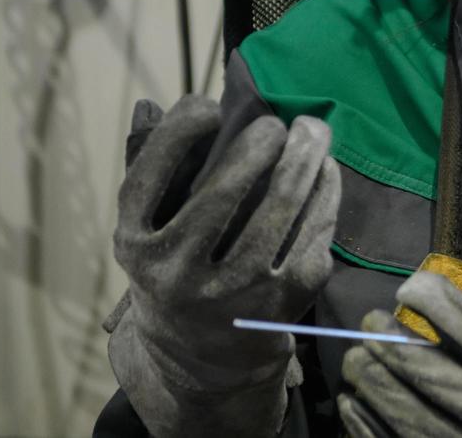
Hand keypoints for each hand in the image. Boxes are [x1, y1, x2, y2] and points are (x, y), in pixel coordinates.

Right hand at [107, 96, 340, 437]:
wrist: (202, 358)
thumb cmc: (176, 265)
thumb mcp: (148, 229)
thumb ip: (149, 165)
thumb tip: (153, 102)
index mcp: (135, 249)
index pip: (148, 178)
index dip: (178, 132)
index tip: (207, 105)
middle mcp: (178, 276)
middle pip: (224, 191)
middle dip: (260, 141)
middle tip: (277, 122)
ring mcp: (234, 292)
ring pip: (281, 206)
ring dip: (305, 156)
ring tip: (313, 130)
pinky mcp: (284, 300)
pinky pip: (314, 230)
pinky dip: (326, 191)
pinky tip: (326, 170)